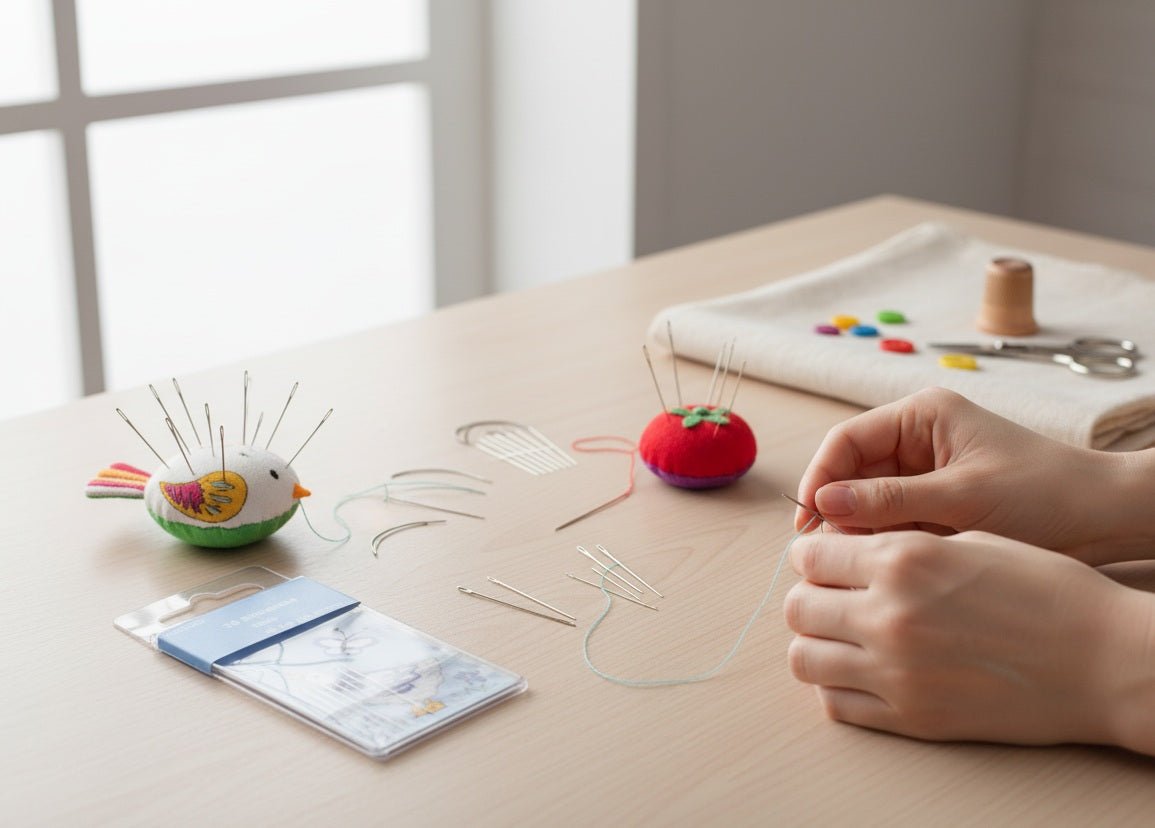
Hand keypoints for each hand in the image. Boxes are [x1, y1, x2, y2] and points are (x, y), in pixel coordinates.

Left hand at [783, 529, 1154, 749]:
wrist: (1103, 660)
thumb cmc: (1045, 589)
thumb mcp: (970, 539)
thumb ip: (898, 545)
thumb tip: (846, 553)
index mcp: (903, 559)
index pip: (811, 555)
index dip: (813, 555)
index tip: (825, 560)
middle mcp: (888, 614)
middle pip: (798, 607)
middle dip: (809, 596)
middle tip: (833, 597)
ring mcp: (895, 672)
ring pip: (804, 659)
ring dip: (815, 642)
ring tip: (843, 635)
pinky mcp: (911, 718)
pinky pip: (835, 704)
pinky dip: (836, 685)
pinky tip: (861, 670)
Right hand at [793, 387, 1154, 565]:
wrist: (1108, 520)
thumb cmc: (1046, 496)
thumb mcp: (962, 498)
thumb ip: (889, 500)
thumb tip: (824, 505)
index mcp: (921, 417)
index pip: (846, 441)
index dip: (820, 479)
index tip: (807, 521)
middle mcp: (917, 440)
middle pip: (851, 473)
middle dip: (838, 511)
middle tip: (827, 555)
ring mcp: (926, 474)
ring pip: (868, 502)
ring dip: (860, 532)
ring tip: (858, 566)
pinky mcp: (936, 506)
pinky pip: (893, 523)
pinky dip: (885, 545)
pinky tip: (884, 569)